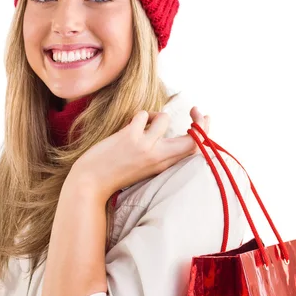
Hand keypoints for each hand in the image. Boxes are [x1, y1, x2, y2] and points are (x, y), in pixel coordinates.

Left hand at [66, 106, 209, 200]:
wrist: (90, 184)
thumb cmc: (115, 174)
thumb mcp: (146, 169)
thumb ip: (160, 154)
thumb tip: (167, 130)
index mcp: (165, 166)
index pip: (195, 150)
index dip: (205, 134)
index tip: (204, 119)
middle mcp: (160, 157)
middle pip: (193, 139)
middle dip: (199, 121)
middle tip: (195, 111)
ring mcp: (146, 146)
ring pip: (165, 118)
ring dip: (156, 115)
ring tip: (144, 123)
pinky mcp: (131, 137)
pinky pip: (144, 114)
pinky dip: (139, 116)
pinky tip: (130, 126)